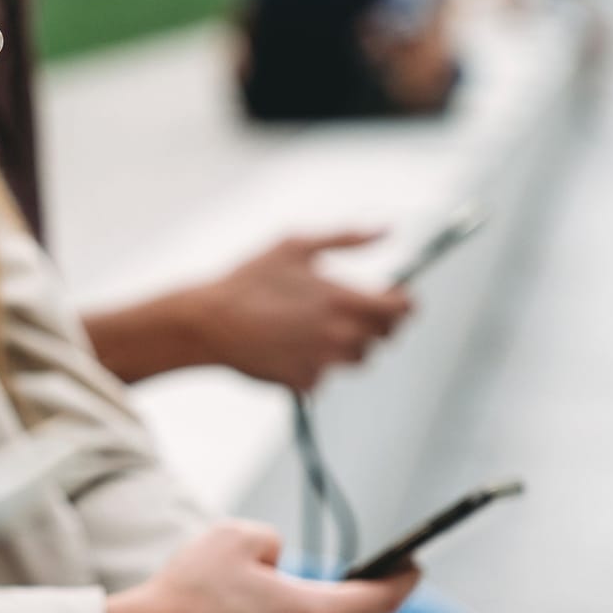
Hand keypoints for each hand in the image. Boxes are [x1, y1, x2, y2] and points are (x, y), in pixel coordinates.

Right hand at [192, 233, 412, 392]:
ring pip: (358, 359)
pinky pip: (326, 376)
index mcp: (343, 300)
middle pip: (385, 338)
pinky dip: (314, 364)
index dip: (403, 303)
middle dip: (375, 324)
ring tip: (310, 327)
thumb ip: (347, 238)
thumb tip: (387, 230)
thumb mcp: (295, 246)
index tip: (393, 299)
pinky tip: (288, 346)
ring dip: (346, 345)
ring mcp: (324, 363)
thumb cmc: (249, 280)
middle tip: (345, 312)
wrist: (209, 323)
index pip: (402, 311)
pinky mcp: (306, 383)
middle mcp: (340, 335)